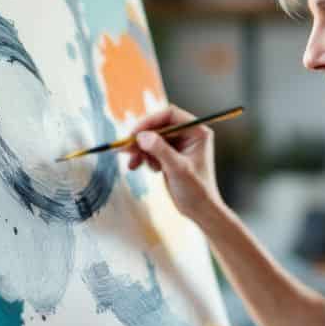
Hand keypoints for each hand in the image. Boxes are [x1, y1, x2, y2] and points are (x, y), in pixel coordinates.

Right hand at [127, 105, 222, 224]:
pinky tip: (136, 166)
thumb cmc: (197, 190)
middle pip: (158, 126)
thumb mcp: (177, 168)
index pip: (170, 115)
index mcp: (197, 131)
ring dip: (139, 149)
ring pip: (152, 138)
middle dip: (141, 138)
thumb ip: (160, 150)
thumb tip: (142, 136)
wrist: (199, 210)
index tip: (135, 133)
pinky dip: (142, 156)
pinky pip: (151, 149)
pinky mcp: (169, 155)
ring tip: (133, 163)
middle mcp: (188, 134)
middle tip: (125, 148)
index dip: (150, 121)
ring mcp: (178, 145)